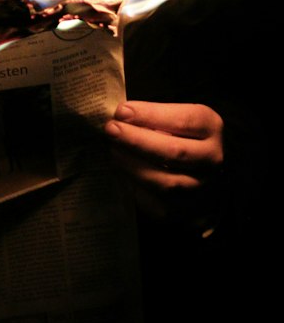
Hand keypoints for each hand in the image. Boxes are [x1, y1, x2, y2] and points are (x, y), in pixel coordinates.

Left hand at [105, 100, 223, 232]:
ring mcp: (202, 187)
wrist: (195, 168)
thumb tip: (119, 116)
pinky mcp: (186, 211)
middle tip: (110, 130)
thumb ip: (151, 114)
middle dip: (136, 140)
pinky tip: (121, 173)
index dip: (149, 115)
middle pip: (174, 152)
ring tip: (113, 151)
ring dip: (133, 166)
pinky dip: (135, 187)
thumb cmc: (175, 133)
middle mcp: (212, 159)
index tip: (121, 111)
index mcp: (210, 127)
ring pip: (166, 182)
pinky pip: (158, 204)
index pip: (182, 120)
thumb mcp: (171, 115)